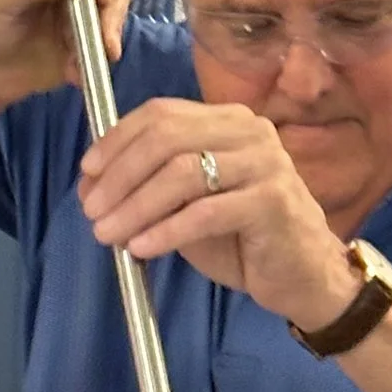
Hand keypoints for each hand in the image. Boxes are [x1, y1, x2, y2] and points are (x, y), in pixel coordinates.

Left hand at [78, 99, 361, 330]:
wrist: (304, 277)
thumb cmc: (244, 240)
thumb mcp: (188, 207)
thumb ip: (149, 190)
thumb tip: (90, 186)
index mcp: (226, 121)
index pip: (160, 114)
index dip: (116, 140)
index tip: (87, 173)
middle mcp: (249, 131)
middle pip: (167, 138)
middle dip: (120, 175)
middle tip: (91, 210)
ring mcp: (265, 163)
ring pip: (182, 173)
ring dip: (136, 206)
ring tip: (108, 234)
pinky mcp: (273, 201)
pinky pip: (206, 212)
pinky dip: (166, 230)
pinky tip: (141, 248)